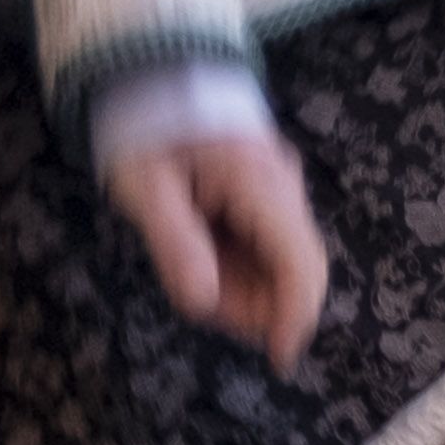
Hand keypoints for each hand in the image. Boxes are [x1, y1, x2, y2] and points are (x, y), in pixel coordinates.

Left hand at [107, 119, 329, 369]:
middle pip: (299, 270)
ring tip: (191, 270)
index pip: (299, 261)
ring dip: (245, 288)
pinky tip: (205, 258)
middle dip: (258, 306)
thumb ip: (175, 244)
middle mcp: (284, 186)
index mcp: (258, 181)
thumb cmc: (145, 135)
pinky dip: (241, 268)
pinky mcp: (273, 197)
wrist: (154, 85)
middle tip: (199, 302)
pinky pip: (270, 248)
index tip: (279, 360)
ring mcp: (283, 190)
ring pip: (285, 264)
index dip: (296, 316)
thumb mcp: (145, 189)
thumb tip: (203, 301)